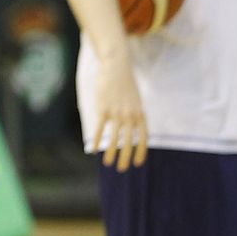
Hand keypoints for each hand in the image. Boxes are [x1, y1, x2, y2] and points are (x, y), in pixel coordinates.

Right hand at [93, 55, 147, 170]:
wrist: (116, 65)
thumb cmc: (125, 82)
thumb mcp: (135, 98)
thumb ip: (135, 113)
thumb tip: (131, 126)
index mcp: (140, 113)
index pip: (143, 137)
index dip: (141, 152)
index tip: (137, 163)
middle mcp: (130, 115)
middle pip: (129, 142)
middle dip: (126, 158)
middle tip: (122, 170)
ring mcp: (117, 113)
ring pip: (114, 139)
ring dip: (111, 153)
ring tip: (108, 164)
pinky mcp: (103, 109)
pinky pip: (100, 129)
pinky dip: (96, 140)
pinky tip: (93, 149)